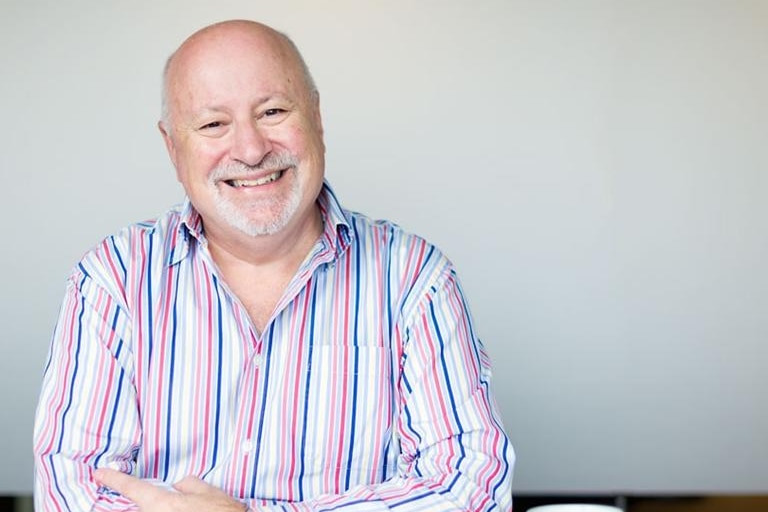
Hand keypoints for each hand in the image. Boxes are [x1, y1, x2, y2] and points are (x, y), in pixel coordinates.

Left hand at [94, 468, 247, 511]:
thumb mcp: (209, 492)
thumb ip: (189, 484)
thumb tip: (178, 484)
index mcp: (163, 504)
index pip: (133, 488)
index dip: (114, 479)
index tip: (100, 473)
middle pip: (137, 509)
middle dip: (134, 502)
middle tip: (145, 496)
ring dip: (150, 506)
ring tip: (175, 501)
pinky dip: (162, 510)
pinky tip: (176, 507)